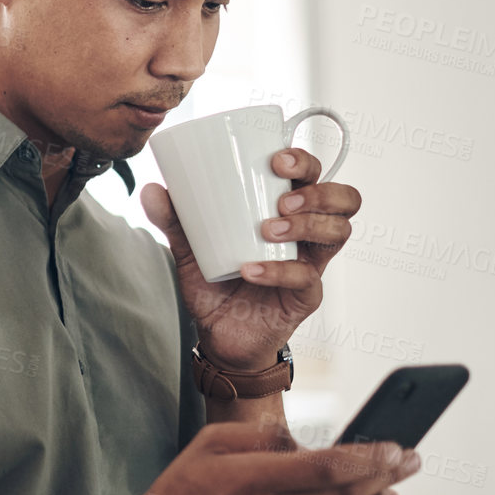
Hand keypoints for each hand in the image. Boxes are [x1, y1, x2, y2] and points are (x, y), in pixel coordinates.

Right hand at [109, 420, 418, 494]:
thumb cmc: (178, 492)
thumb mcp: (209, 445)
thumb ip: (263, 440)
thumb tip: (309, 447)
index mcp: (250, 482)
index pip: (328, 468)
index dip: (370, 457)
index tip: (396, 447)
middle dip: (386, 476)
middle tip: (410, 460)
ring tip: (394, 494)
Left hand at [139, 147, 362, 369]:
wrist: (218, 336)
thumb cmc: (215, 286)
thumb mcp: (190, 249)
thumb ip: (174, 220)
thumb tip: (151, 189)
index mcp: (287, 212)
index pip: (315, 175)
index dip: (306, 161)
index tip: (276, 159)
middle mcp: (307, 235)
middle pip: (344, 200)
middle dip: (318, 192)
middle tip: (281, 199)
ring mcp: (311, 264)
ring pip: (338, 233)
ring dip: (306, 225)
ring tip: (267, 230)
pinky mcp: (307, 296)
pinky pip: (306, 278)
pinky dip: (278, 271)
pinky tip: (251, 269)